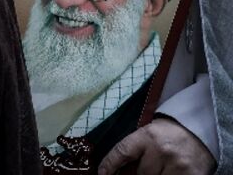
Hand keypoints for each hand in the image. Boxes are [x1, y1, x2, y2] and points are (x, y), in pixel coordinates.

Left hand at [98, 118, 214, 174]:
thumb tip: (116, 168)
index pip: (122, 152)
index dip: (109, 165)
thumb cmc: (169, 134)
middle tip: (149, 165)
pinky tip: (170, 172)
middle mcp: (161, 151)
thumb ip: (134, 148)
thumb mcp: (148, 134)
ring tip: (162, 168)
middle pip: (141, 173)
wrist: (200, 132)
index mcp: (147, 136)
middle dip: (142, 172)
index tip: (102, 174)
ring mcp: (178, 165)